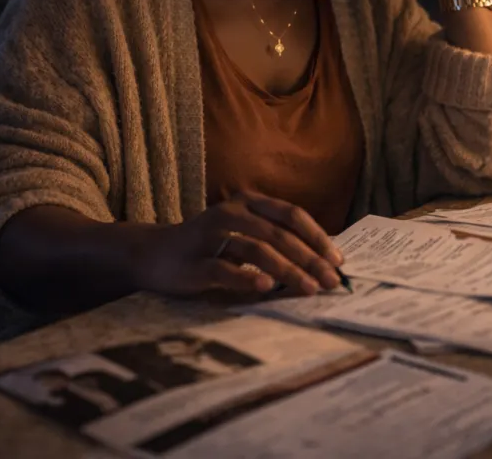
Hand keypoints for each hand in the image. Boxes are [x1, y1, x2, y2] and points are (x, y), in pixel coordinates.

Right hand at [134, 190, 344, 297]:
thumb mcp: (243, 234)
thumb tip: (321, 261)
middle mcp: (231, 212)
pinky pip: (224, 269)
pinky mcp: (194, 262)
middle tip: (330, 281)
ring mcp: (210, 235)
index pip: (292, 215)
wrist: (153, 254)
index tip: (338, 260)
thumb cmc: (209, 246)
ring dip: (287, 271)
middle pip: (279, 234)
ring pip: (256, 250)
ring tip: (308, 288)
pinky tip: (265, 288)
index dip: (318, 236)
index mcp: (248, 202)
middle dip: (310, 258)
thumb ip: (275, 240)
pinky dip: (246, 278)